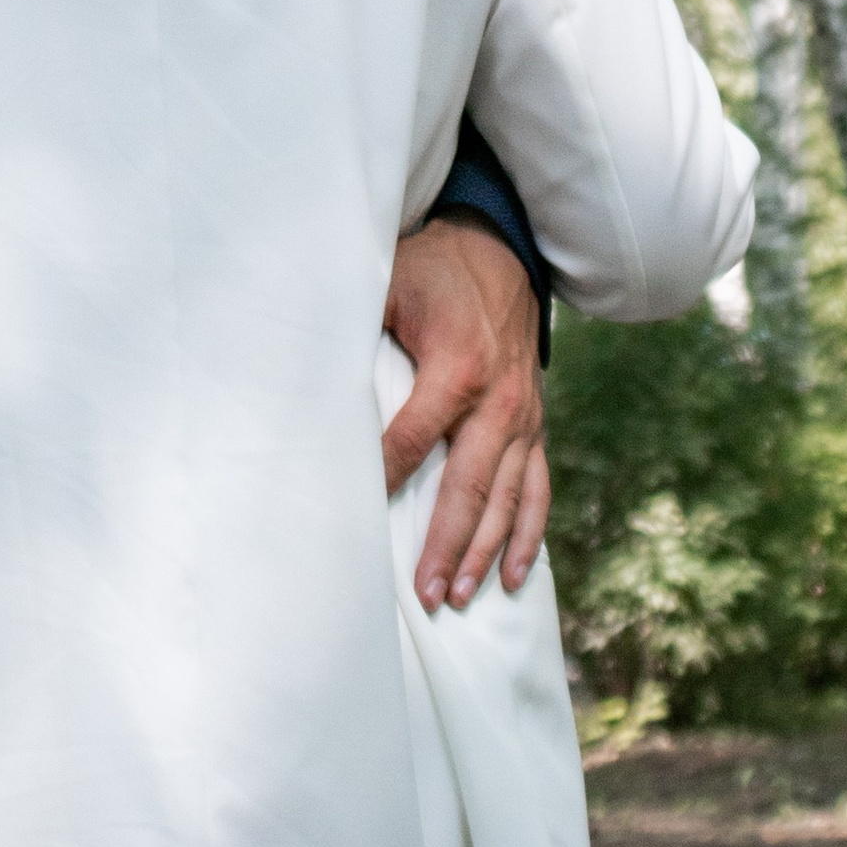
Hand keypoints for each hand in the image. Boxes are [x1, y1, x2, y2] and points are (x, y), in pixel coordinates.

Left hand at [382, 218, 549, 613]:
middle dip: (446, 545)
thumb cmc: (434, 269)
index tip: (355, 522)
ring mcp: (523, 418)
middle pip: (469, 487)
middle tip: (425, 595)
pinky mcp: (535, 425)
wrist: (503, 250)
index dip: (384, 478)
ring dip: (484, 552)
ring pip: (508, 498)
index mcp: (456, 369)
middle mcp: (497, 402)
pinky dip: (529, 533)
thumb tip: (307, 370)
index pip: (411, 440)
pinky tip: (514, 574)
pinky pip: (538, 488)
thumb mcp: (390, 284)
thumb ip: (357, 327)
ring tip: (458, 596)